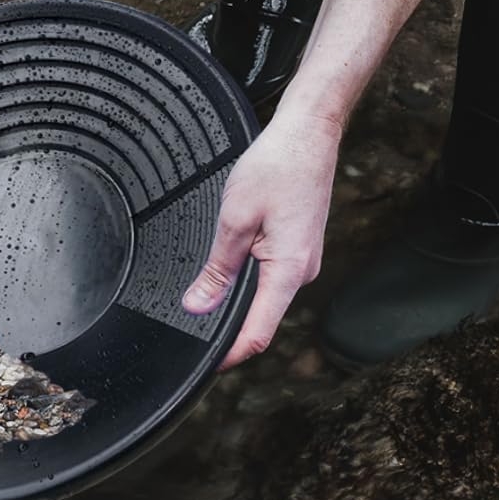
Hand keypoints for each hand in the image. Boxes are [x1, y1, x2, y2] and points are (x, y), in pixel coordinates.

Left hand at [181, 109, 341, 368]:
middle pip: (261, 316)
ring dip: (237, 298)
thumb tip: (198, 306)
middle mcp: (301, 272)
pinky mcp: (298, 246)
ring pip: (265, 293)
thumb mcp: (235, 220)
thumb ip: (217, 269)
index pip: (259, 333)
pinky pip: (271, 273)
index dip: (231, 354)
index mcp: (288, 272)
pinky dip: (249, 277)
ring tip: (204, 295)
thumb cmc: (276, 168)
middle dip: (228, 326)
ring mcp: (302, 259)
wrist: (308, 134)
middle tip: (190, 327)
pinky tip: (229, 267)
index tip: (206, 365)